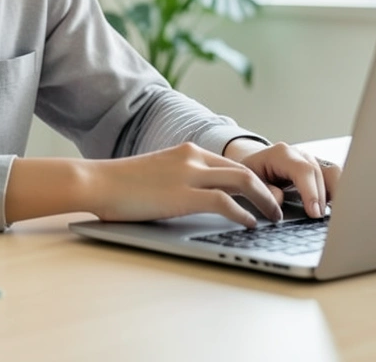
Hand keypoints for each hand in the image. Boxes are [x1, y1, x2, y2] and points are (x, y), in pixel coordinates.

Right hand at [83, 143, 281, 227]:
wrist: (97, 182)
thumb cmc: (120, 184)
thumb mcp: (157, 174)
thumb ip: (180, 179)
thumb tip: (194, 197)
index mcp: (188, 150)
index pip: (231, 163)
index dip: (253, 180)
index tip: (264, 196)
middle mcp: (194, 157)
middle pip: (244, 170)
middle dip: (266, 190)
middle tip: (278, 206)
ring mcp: (190, 174)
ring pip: (243, 182)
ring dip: (263, 201)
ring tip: (273, 216)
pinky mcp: (184, 195)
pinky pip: (225, 203)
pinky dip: (243, 213)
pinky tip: (249, 224)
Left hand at [223, 138, 340, 219]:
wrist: (254, 163)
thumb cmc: (251, 172)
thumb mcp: (248, 181)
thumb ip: (263, 191)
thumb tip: (279, 201)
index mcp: (282, 154)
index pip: (303, 171)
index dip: (311, 192)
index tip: (314, 213)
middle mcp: (300, 155)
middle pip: (322, 173)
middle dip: (323, 199)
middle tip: (320, 220)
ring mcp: (311, 161)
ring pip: (333, 173)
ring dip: (336, 195)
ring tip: (333, 216)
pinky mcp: (318, 170)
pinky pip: (333, 179)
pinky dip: (336, 194)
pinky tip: (334, 210)